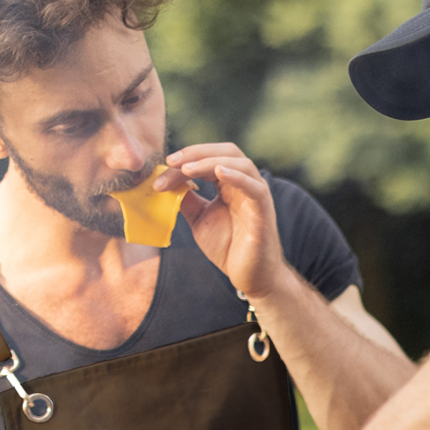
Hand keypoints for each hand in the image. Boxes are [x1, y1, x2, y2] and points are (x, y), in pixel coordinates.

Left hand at [168, 143, 289, 299]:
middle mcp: (246, 184)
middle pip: (226, 152)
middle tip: (172, 161)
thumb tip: (168, 184)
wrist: (251, 277)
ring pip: (241, 164)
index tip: (165, 166)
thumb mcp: (200, 219)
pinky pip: (255, 188)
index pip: (210, 158)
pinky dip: (237, 176)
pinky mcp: (264, 211)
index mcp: (231, 184)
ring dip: (211, 162)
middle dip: (197, 152)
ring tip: (187, 169)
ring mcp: (257, 196)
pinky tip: (219, 172)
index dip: (188, 157)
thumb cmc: (229, 248)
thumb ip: (187, 200)